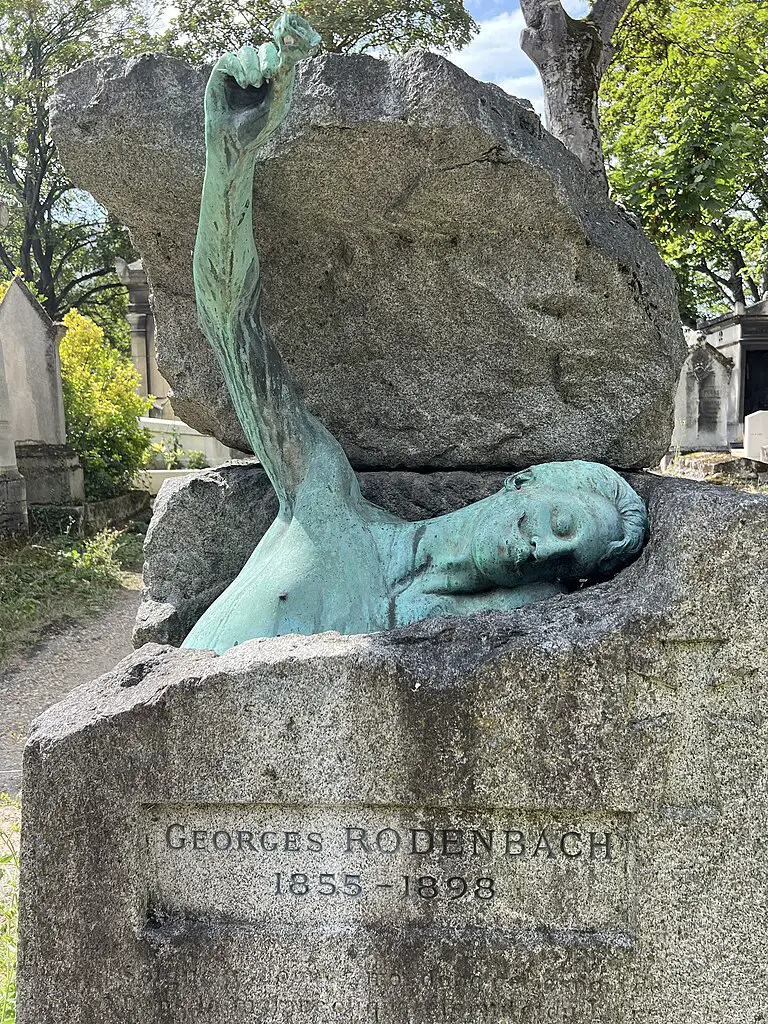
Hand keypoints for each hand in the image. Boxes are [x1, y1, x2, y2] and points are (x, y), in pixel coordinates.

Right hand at [204, 14, 320, 152]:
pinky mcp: (222, 75)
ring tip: (253, 83)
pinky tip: (243, 83)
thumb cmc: (257, 130)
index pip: (282, 57)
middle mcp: (258, 75)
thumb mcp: (276, 105)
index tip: (289, 42)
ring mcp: (239, 73)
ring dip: (252, 64)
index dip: (285, 47)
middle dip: (267, 57)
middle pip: (265, 49)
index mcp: (275, 82)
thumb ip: (284, 81)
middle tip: (269, 73)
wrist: (233, 145)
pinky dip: (238, 67)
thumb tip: (289, 53)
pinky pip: (230, 58)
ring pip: (247, 51)